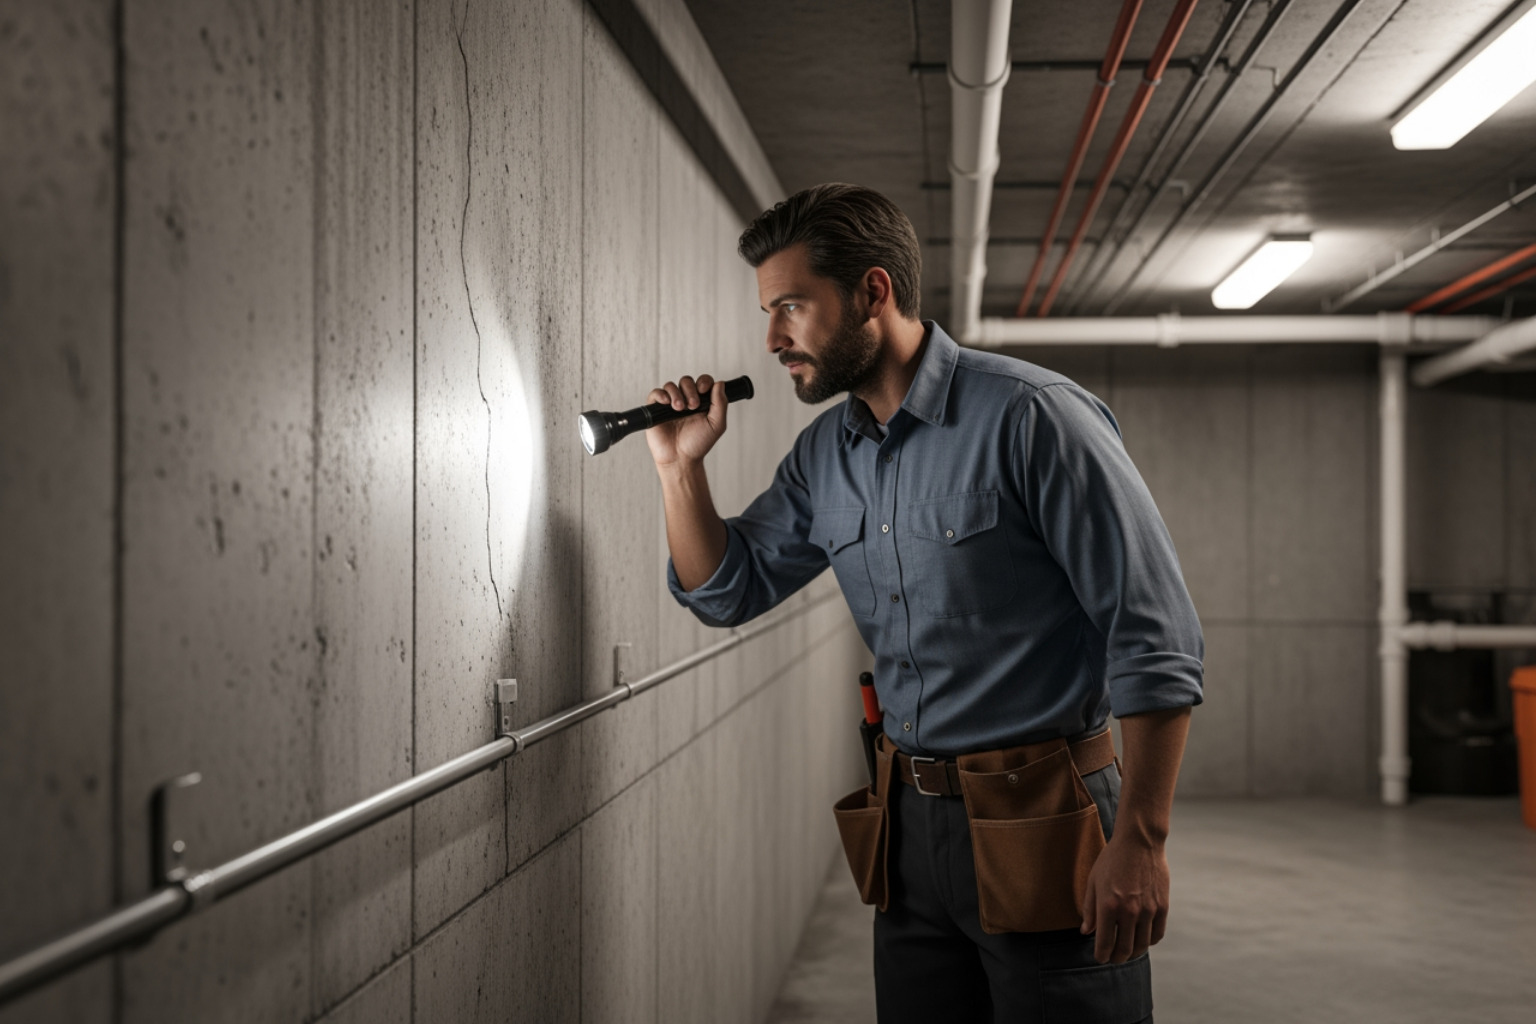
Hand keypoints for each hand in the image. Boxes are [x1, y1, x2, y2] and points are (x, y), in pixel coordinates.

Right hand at [645, 374, 727, 467]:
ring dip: (676, 394)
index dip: (704, 382)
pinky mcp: (656, 410)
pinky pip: (655, 394)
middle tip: (693, 406)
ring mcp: (670, 404)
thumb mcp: (716, 424)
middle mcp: (685, 400)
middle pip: (686, 381)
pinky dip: (660, 394)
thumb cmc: (698, 444)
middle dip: (690, 390)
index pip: (702, 382)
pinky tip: (666, 403)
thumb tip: (720, 383)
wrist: (681, 459)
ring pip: (671, 386)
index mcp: (701, 402)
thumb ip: (720, 404)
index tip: (704, 390)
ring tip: (679, 409)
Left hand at [1079, 833, 1169, 963]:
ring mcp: (1148, 910)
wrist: (1139, 842)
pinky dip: (1148, 942)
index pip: (1104, 943)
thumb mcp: (1093, 881)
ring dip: (1133, 953)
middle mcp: (1129, 911)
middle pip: (1124, 949)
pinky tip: (1142, 939)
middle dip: (1116, 958)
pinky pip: (1157, 934)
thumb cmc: (1112, 859)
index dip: (1101, 955)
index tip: (1100, 957)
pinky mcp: (1162, 907)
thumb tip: (1086, 932)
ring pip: (1142, 945)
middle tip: (1112, 958)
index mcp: (1108, 906)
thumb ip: (1089, 909)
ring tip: (1127, 952)